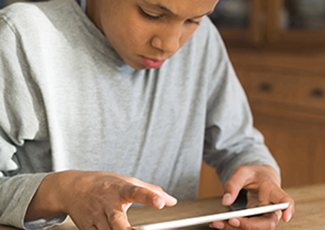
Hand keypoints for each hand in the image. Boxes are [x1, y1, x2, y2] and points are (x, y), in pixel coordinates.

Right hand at [25, 170, 176, 229]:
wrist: (73, 187)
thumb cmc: (106, 184)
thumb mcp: (128, 182)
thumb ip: (151, 191)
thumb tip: (172, 202)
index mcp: (120, 189)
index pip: (137, 191)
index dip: (149, 197)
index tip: (160, 203)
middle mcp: (107, 203)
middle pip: (117, 220)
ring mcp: (95, 217)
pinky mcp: (87, 227)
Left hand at [210, 165, 294, 229]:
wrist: (256, 178)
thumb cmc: (253, 174)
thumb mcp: (242, 172)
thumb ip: (233, 184)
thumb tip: (226, 202)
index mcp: (273, 191)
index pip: (286, 201)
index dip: (288, 210)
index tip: (286, 216)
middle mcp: (272, 208)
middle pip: (268, 223)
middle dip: (249, 225)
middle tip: (230, 220)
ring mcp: (265, 217)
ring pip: (256, 229)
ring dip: (236, 228)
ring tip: (217, 223)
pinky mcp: (255, 222)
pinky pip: (246, 228)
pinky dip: (232, 227)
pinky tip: (219, 223)